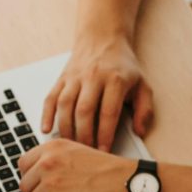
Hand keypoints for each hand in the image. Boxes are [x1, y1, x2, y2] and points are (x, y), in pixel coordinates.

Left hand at [18, 139, 135, 191]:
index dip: (31, 176)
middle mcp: (48, 164)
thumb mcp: (77, 151)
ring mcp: (51, 185)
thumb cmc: (108, 171)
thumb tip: (35, 173)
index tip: (38, 181)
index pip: (23, 164)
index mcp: (52, 148)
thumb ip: (54, 159)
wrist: (127, 184)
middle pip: (25, 186)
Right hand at [41, 33, 153, 149]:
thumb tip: (139, 131)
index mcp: (115, 79)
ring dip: (66, 128)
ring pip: (65, 105)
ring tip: (70, 146)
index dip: (105, 134)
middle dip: (84, 135)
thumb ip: (145, 110)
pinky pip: (50, 98)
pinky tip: (47, 129)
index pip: (109, 112)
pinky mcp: (62, 78)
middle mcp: (93, 77)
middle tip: (85, 153)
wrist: (102, 38)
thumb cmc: (123, 66)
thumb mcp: (143, 84)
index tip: (104, 151)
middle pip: (84, 110)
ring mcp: (74, 77)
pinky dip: (46, 115)